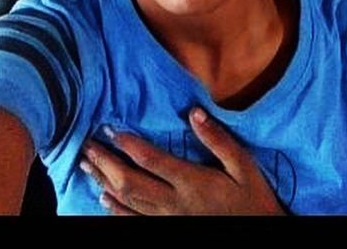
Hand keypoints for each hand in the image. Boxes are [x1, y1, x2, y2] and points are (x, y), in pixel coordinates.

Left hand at [80, 107, 285, 215]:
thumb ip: (218, 140)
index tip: (110, 129)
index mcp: (192, 182)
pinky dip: (115, 209)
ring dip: (104, 181)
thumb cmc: (252, 198)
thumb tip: (195, 112)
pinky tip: (103, 197)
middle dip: (105, 163)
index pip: (151, 161)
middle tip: (87, 145)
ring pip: (128, 201)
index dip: (127, 144)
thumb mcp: (243, 166)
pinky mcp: (167, 230)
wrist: (260, 234)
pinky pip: (135, 221)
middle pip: (130, 182)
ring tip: (86, 164)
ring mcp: (168, 220)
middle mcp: (174, 203)